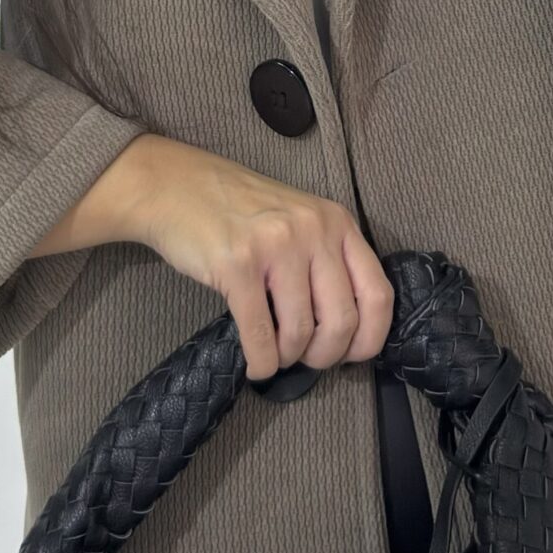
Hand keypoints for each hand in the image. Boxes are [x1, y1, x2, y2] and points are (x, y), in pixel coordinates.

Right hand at [121, 138, 392, 384]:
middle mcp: (314, 230)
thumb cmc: (238, 210)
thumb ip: (327, 259)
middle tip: (306, 360)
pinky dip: (261, 363)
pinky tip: (256, 366)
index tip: (351, 356)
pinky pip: (260, 334)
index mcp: (337, 222)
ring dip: (288, 358)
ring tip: (275, 356)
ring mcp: (275, 246)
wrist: (175, 185)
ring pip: (300, 331)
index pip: (378, 294)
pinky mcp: (236, 264)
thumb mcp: (299, 220)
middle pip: (342, 320)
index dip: (370, 338)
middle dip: (325, 355)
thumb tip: (347, 329)